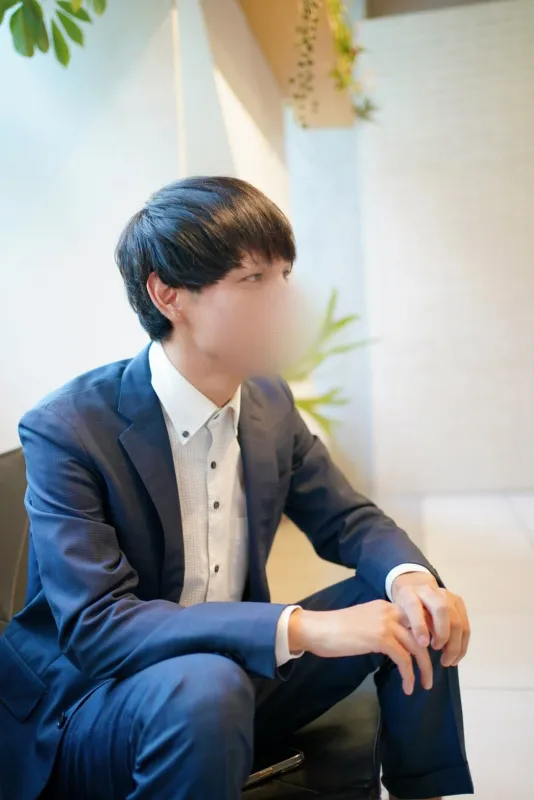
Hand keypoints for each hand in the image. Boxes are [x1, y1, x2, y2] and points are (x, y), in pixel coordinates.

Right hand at [288, 601, 432, 695]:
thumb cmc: (334, 629)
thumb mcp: (364, 622)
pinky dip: (408, 675)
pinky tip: (407, 687)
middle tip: (430, 676)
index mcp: (386, 606)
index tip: (427, 656)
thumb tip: (395, 645)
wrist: (316, 628)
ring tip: (424, 685)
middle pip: (421, 633)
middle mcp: (389, 611)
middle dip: (428, 657)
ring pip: (417, 647)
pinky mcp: (380, 638)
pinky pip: (403, 659)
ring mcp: (386, 623)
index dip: (426, 639)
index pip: (416, 620)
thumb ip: (381, 628)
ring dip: (424, 669)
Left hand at [391, 572, 470, 666]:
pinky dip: (462, 644)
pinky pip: (465, 625)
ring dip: (455, 644)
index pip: (414, 606)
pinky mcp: (458, 602)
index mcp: (409, 594)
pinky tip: (455, 657)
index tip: (423, 645)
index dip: (419, 626)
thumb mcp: (397, 616)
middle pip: (442, 610)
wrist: (415, 589)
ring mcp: (447, 595)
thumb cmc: (404, 609)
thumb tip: (414, 648)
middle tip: (437, 653)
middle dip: (443, 635)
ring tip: (447, 661)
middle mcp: (429, 591)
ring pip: (457, 620)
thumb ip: (404, 627)